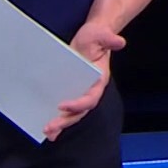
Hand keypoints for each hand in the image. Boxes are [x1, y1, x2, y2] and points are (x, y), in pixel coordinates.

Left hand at [44, 24, 123, 140]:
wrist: (92, 38)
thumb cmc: (96, 38)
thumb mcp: (100, 35)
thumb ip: (108, 39)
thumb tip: (119, 41)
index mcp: (98, 81)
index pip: (90, 98)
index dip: (78, 104)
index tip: (62, 105)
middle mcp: (89, 90)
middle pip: (79, 112)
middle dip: (65, 121)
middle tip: (50, 127)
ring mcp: (79, 93)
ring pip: (71, 114)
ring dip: (60, 125)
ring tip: (47, 132)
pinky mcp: (69, 91)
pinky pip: (65, 110)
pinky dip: (57, 120)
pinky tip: (47, 130)